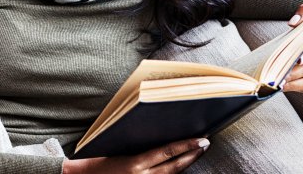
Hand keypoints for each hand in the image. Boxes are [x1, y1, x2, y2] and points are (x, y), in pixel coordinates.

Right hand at [62, 138, 208, 173]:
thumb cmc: (96, 160)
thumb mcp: (118, 149)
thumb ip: (140, 145)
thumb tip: (161, 133)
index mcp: (134, 164)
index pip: (167, 153)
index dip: (187, 146)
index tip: (202, 139)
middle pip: (174, 167)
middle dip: (192, 155)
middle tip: (206, 144)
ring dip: (186, 164)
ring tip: (197, 152)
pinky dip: (173, 173)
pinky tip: (181, 165)